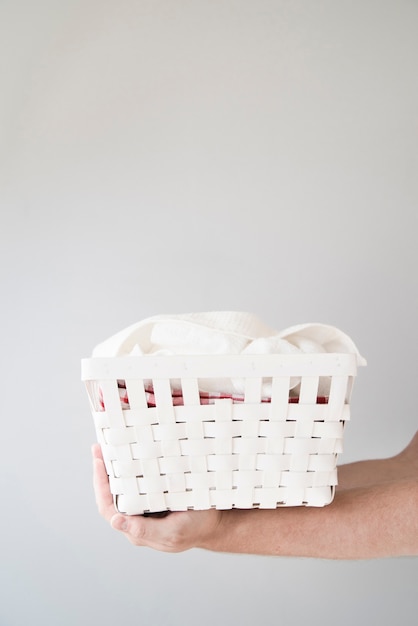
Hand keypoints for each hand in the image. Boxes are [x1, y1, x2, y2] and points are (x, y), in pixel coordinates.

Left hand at [92, 444, 222, 551]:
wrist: (215, 524)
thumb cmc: (194, 530)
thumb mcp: (171, 533)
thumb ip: (144, 530)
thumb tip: (115, 521)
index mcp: (136, 527)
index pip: (108, 507)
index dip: (100, 485)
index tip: (98, 462)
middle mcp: (136, 517)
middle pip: (110, 494)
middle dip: (102, 471)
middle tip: (99, 448)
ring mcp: (145, 506)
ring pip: (122, 487)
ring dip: (113, 468)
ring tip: (107, 448)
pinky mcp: (155, 495)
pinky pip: (137, 482)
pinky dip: (129, 468)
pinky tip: (128, 454)